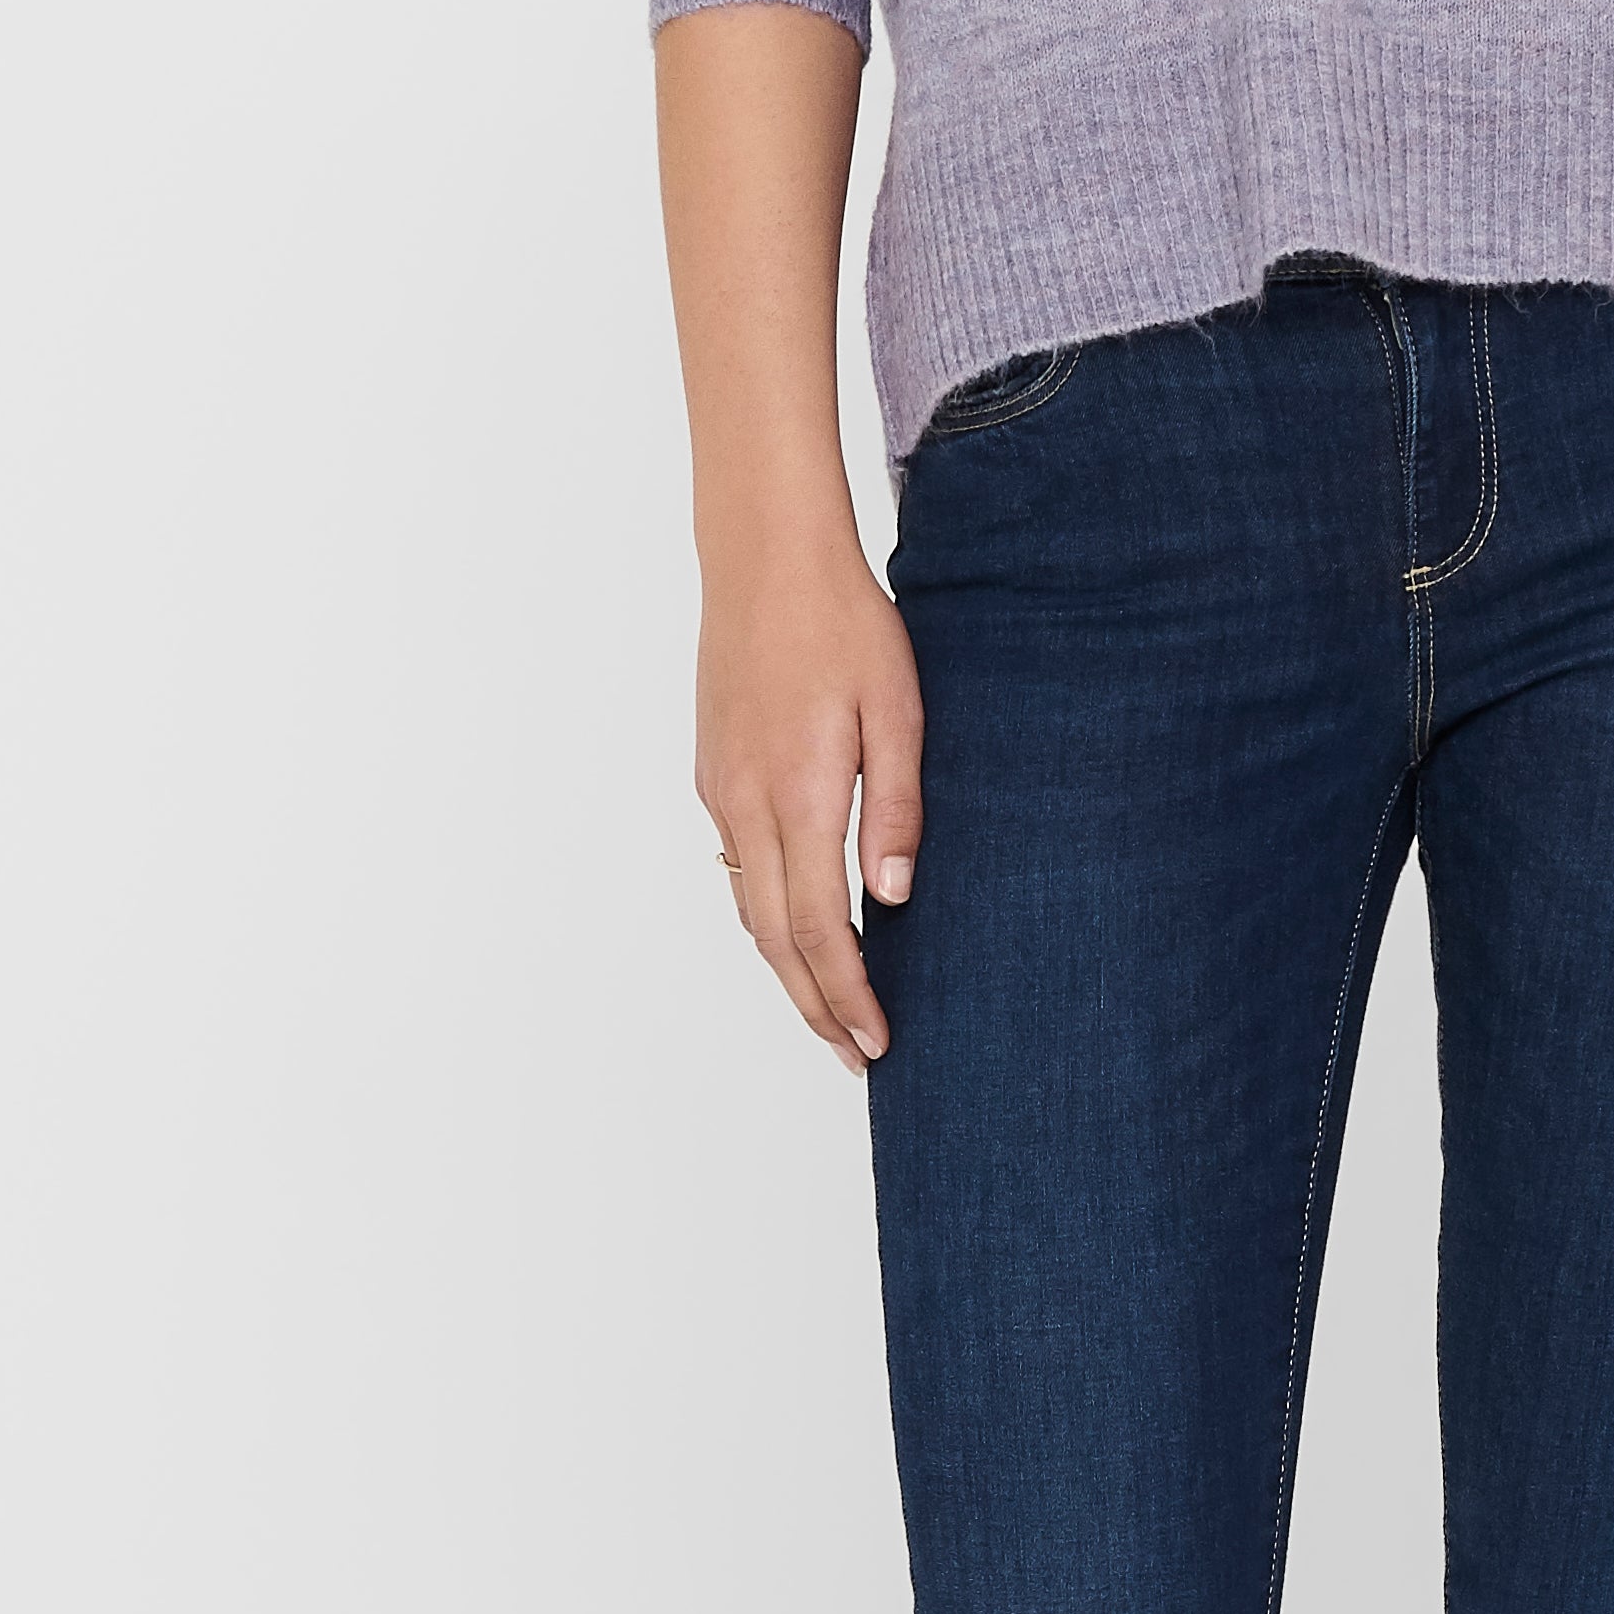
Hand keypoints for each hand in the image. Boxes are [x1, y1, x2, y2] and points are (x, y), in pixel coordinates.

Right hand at [695, 548, 923, 1076]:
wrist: (766, 557)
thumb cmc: (846, 622)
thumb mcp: (898, 708)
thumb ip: (898, 807)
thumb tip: (893, 901)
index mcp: (800, 794)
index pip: (816, 930)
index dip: (844, 996)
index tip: (875, 1043)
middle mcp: (748, 805)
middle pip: (773, 940)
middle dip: (815, 1006)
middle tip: (854, 1056)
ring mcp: (722, 790)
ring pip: (749, 907)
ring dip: (788, 967)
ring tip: (830, 1007)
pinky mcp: (714, 771)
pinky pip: (738, 865)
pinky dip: (766, 914)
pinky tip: (795, 924)